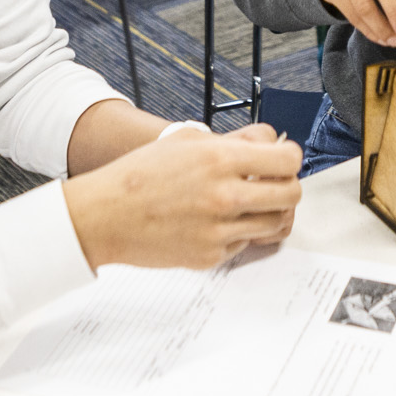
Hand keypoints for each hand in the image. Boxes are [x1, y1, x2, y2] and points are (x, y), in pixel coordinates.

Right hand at [62, 123, 303, 269]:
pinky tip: (221, 220)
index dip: (290, 156)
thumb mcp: (187, 141)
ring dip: (270, 210)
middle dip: (288, 185)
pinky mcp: (211, 255)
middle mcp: (224, 196)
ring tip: (253, 202)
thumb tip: (270, 142)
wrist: (104, 215)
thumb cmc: (141, 174)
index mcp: (219, 159)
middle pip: (291, 194)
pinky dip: (242, 231)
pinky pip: (247, 242)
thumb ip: (234, 141)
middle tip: (274, 182)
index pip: (287, 159)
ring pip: (276, 223)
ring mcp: (219, 230)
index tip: (283, 157)